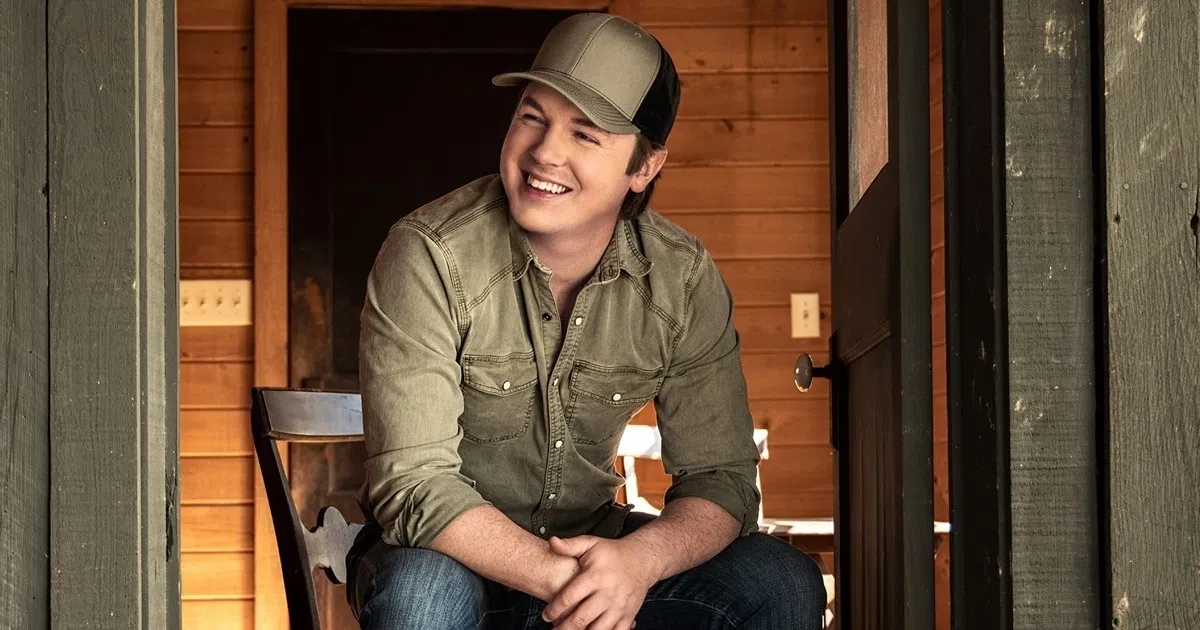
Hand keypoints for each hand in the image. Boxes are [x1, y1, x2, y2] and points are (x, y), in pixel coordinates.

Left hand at [542, 536, 657, 629]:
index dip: (555, 609)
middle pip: (581, 617)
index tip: (546, 615)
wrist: (643, 560)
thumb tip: (551, 542)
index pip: (570, 597)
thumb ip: (570, 545)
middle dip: (564, 628)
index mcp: (595, 576)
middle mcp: (607, 593)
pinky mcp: (628, 616)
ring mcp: (619, 607)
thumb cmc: (612, 553)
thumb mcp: (591, 544)